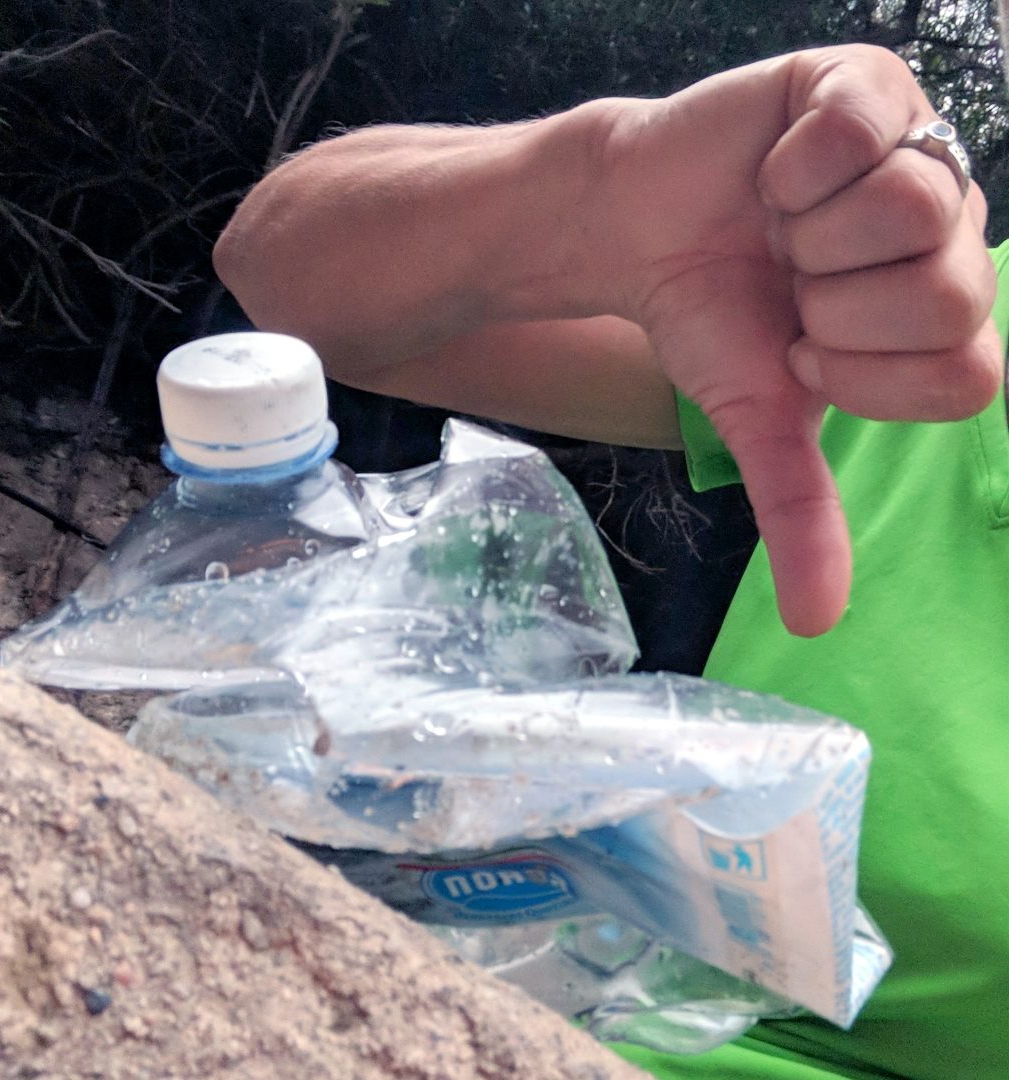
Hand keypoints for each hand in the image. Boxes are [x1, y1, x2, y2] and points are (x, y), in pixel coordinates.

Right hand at [593, 45, 1000, 635]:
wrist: (633, 233)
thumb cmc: (709, 318)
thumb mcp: (759, 421)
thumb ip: (800, 511)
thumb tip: (815, 626)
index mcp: (941, 317)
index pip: (965, 376)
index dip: (861, 376)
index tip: (801, 350)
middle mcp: (951, 232)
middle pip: (949, 292)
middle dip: (830, 308)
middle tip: (787, 285)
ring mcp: (917, 147)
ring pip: (911, 209)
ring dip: (807, 239)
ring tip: (777, 227)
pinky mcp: (865, 82)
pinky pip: (861, 130)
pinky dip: (792, 168)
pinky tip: (772, 174)